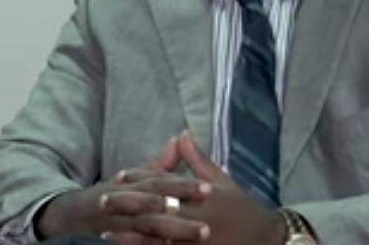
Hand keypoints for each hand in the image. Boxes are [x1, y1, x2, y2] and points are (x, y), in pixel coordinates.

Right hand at [36, 137, 209, 240]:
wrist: (69, 216)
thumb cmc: (109, 196)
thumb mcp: (132, 178)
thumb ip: (158, 164)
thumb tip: (179, 139)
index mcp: (129, 184)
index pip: (158, 182)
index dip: (183, 185)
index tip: (209, 188)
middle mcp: (121, 200)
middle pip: (153, 202)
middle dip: (180, 206)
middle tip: (208, 213)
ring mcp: (115, 222)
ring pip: (146, 225)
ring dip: (173, 230)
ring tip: (199, 234)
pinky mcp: (110, 239)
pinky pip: (133, 243)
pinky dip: (149, 244)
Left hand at [106, 131, 284, 244]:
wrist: (267, 240)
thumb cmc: (242, 208)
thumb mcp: (221, 180)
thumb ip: (196, 159)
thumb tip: (181, 134)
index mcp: (199, 195)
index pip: (164, 186)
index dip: (139, 181)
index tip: (119, 178)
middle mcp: (195, 218)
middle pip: (154, 211)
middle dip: (126, 208)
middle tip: (101, 203)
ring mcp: (194, 242)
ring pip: (156, 239)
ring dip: (129, 236)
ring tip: (106, 232)